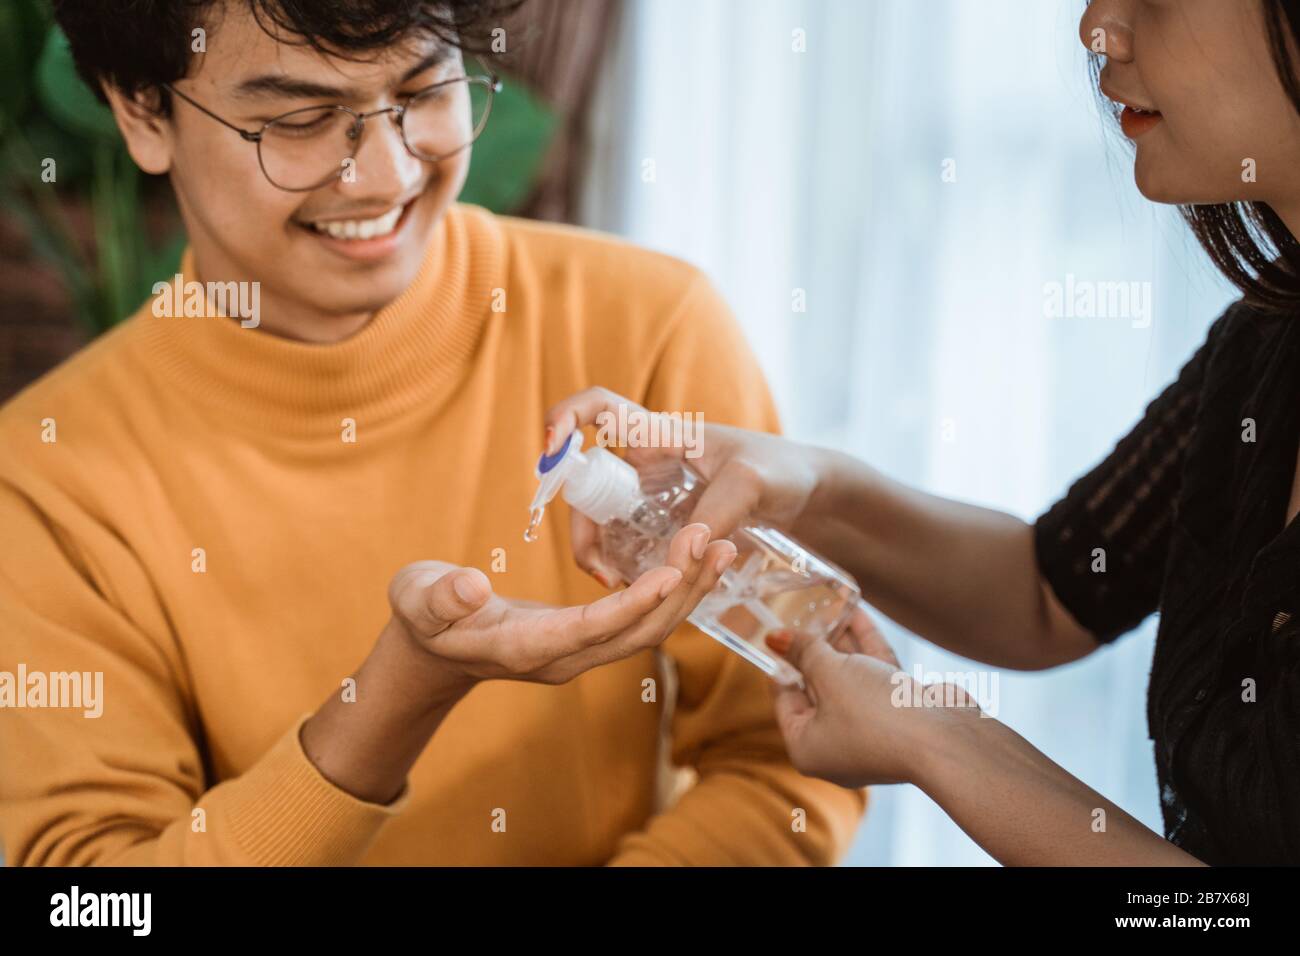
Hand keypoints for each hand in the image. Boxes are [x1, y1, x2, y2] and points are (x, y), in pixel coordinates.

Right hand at [385, 521, 737, 687]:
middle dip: (679, 593)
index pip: (591, 628)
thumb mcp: (418, 600)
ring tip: (721, 548)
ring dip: (686, 591)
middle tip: (713, 542)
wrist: (432, 650)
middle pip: (638, 633)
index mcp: (527, 648)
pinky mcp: (588, 639)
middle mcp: (564, 658)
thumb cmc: (423, 617)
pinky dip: (672, 592)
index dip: (633, 604)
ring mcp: (579, 652)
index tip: (670, 573)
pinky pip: (641, 620)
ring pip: (648, 628)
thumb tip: (471, 586)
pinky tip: (695, 561)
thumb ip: (441, 597)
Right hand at [543, 387, 826, 586]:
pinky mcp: (662, 528)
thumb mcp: (753, 485)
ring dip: (598, 554)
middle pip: (585, 484)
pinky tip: (640, 595)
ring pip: (601, 522)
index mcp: (659, 435)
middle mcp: (645, 465)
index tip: (552, 448)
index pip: (597, 408)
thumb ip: (719, 512)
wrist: (811, 499)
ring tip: (619, 590)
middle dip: (580, 527)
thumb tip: (684, 547)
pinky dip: (625, 570)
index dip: (566, 418)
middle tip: (600, 571)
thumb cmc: (783, 471)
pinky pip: (627, 547)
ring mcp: (649, 498)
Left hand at [764, 604, 979, 788]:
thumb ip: (803, 651)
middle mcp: (838, 742)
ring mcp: (872, 729)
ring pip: (850, 678)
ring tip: (828, 604)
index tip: (776, 635)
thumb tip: (773, 637)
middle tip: (801, 613)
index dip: (780, 664)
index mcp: (808, 747)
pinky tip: (857, 611)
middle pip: (817, 687)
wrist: (944, 739)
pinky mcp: (899, 713)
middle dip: (813, 648)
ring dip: (841, 641)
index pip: (785, 699)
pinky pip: (876, 675)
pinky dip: (866, 646)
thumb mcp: (829, 675)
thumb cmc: (874, 715)